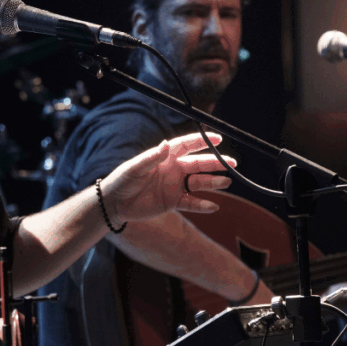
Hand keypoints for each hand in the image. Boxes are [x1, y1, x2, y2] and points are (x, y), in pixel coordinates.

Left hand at [101, 132, 234, 223]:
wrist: (115, 203)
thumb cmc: (122, 180)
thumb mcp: (135, 168)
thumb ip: (152, 157)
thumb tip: (166, 143)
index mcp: (165, 158)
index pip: (187, 146)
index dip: (202, 141)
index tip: (218, 139)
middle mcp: (173, 170)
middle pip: (198, 164)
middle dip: (215, 163)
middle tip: (231, 163)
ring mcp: (174, 186)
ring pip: (199, 183)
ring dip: (213, 183)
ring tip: (226, 182)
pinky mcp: (172, 202)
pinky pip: (191, 203)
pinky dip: (202, 205)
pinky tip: (213, 206)